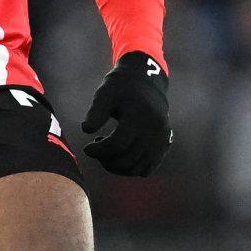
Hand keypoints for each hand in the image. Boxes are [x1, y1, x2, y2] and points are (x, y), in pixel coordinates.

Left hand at [81, 50, 170, 175]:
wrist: (145, 82)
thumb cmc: (120, 88)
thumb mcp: (104, 94)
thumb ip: (95, 112)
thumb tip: (86, 129)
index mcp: (140, 115)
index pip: (117, 144)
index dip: (98, 151)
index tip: (87, 148)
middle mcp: (155, 129)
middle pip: (127, 159)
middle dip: (106, 160)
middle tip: (96, 149)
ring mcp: (162, 139)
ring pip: (137, 169)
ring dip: (117, 167)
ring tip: (107, 152)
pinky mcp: (165, 145)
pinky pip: (147, 169)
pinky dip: (130, 169)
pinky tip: (120, 156)